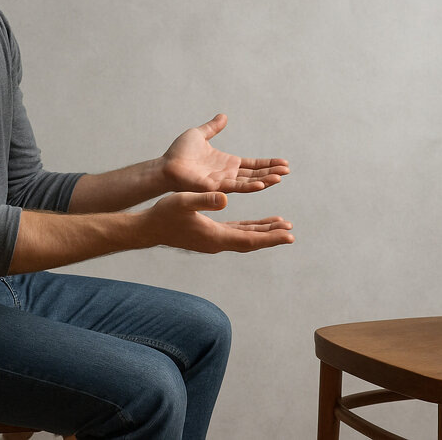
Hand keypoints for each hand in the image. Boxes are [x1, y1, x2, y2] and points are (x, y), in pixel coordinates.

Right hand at [143, 192, 293, 253]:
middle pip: (251, 241)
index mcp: (215, 236)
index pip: (249, 240)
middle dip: (272, 236)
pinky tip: (260, 224)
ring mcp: (215, 240)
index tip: (288, 235)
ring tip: (283, 226)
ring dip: (264, 232)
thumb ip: (205, 200)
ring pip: (246, 238)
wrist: (150, 228)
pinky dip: (251, 228)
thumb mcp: (184, 201)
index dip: (270, 237)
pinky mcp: (211, 235)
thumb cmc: (165, 213)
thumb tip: (225, 199)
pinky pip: (237, 233)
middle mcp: (218, 242)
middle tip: (291, 232)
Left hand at [161, 114, 289, 193]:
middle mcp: (228, 174)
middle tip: (287, 170)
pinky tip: (262, 184)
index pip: (253, 164)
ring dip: (265, 180)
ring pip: (249, 182)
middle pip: (256, 174)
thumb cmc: (179, 153)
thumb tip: (223, 116)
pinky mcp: (216, 187)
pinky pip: (235, 187)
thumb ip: (213, 127)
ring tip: (280, 177)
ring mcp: (223, 182)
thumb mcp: (199, 135)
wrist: (165, 166)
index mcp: (228, 163)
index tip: (284, 163)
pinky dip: (249, 186)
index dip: (268, 163)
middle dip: (272, 172)